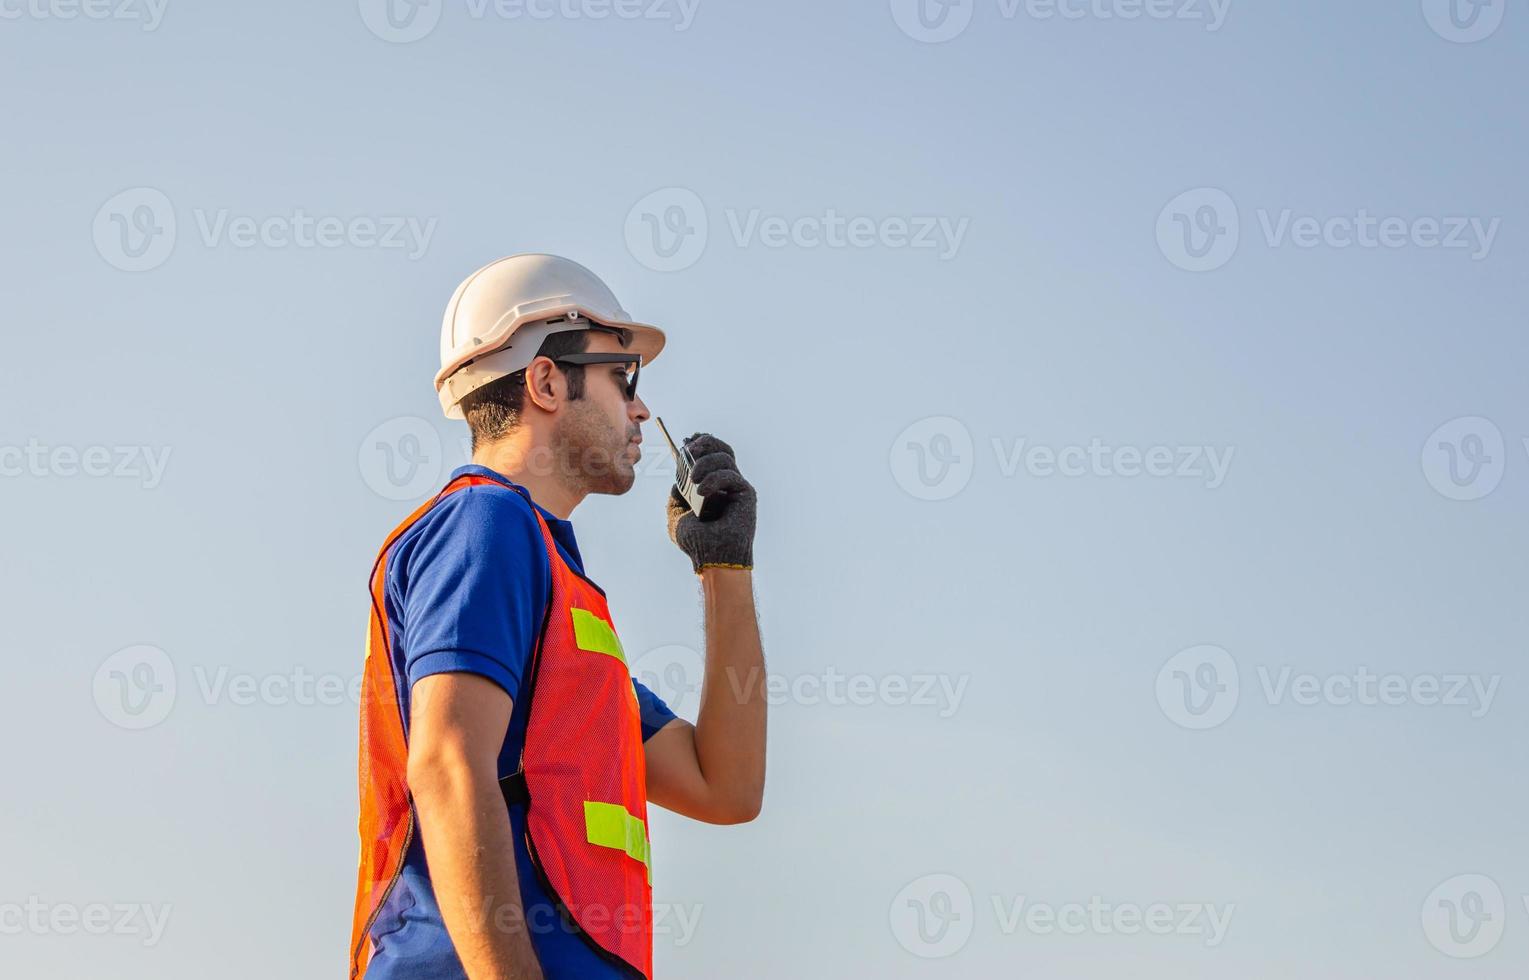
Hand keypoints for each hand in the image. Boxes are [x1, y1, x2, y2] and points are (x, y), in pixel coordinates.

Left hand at [666, 433, 756, 572]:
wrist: (711, 558)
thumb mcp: (675, 514)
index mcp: (712, 486)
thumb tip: (678, 478)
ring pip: (725, 457)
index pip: (711, 455)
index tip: (687, 440)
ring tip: (693, 479)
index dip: (702, 442)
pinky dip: (714, 479)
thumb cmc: (695, 542)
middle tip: (691, 449)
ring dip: (705, 462)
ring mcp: (737, 488)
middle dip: (706, 443)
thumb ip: (676, 494)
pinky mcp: (745, 493)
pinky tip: (702, 492)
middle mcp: (726, 484)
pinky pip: (731, 474)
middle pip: (722, 449)